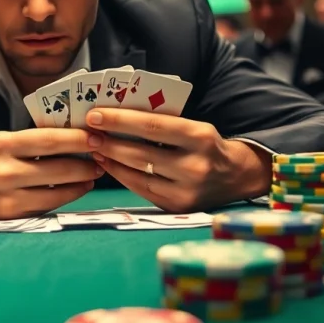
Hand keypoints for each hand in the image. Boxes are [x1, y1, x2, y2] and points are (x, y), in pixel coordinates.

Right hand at [0, 129, 104, 219]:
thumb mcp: (2, 143)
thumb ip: (32, 141)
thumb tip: (75, 135)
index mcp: (2, 144)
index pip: (49, 140)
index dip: (78, 139)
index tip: (98, 136)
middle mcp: (4, 171)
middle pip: (58, 167)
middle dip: (86, 162)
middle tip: (104, 156)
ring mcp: (8, 196)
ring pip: (57, 189)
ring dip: (82, 181)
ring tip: (94, 173)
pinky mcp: (12, 216)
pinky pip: (48, 205)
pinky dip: (68, 196)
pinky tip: (78, 188)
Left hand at [85, 108, 268, 212]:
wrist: (237, 177)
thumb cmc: (206, 144)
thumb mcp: (193, 127)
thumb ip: (161, 123)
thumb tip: (116, 117)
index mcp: (200, 136)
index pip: (152, 126)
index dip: (120, 120)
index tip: (95, 115)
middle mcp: (195, 166)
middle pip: (141, 153)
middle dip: (109, 142)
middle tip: (86, 133)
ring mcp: (186, 191)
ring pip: (137, 174)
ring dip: (111, 160)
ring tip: (94, 148)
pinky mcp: (178, 207)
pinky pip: (141, 190)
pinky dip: (122, 176)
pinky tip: (108, 165)